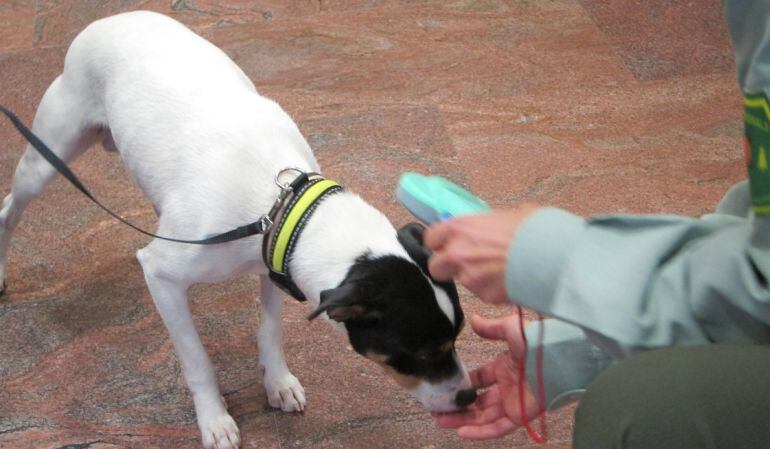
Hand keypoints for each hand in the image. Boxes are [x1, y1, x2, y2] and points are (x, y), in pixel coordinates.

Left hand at [424, 204, 538, 304]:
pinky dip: (491, 289)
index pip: (431, 238)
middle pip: (435, 266)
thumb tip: (491, 224)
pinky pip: (481, 292)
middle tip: (464, 263)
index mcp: (460, 228)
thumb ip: (488, 222)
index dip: (439, 243)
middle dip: (446, 267)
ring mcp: (469, 276)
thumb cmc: (532, 229)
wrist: (551, 255)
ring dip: (474, 276)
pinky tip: (508, 279)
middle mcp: (457, 252)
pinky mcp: (483, 295)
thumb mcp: (508, 214)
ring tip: (498, 269)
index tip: (447, 244)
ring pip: (461, 280)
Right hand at [433, 314, 543, 439]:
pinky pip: (497, 428)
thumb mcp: (509, 329)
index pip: (481, 379)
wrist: (555, 358)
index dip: (464, 384)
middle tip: (438, 409)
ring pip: (484, 417)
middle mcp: (507, 387)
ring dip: (463, 420)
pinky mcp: (519, 416)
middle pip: (479, 401)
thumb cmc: (535, 341)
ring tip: (441, 421)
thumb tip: (473, 320)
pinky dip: (480, 432)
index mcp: (505, 368)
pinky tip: (461, 432)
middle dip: (459, 406)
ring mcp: (513, 403)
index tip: (447, 386)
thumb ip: (490, 328)